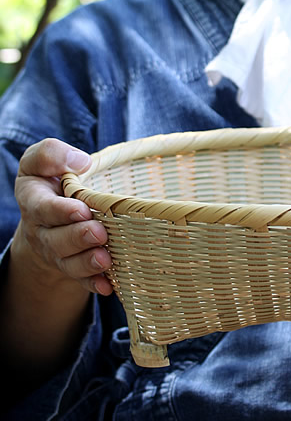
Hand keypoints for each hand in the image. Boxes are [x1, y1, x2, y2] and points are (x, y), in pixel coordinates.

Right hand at [12, 138, 112, 295]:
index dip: (60, 211)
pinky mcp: (71, 264)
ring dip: (87, 262)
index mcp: (33, 199)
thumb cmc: (52, 176)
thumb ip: (51, 154)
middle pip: (55, 240)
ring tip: (105, 259)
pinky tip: (108, 285)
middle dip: (77, 238)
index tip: (81, 209)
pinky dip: (94, 283)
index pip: (42, 207)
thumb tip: (80, 162)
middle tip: (99, 233)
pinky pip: (80, 279)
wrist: (50, 208)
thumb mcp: (42, 159)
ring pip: (68, 262)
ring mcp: (56, 250)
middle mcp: (41, 229)